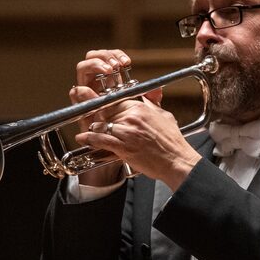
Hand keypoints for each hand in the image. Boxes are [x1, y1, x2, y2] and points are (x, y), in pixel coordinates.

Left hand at [69, 49, 162, 186]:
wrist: (176, 161)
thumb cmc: (172, 142)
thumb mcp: (164, 116)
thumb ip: (152, 105)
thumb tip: (147, 98)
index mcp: (140, 107)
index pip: (115, 100)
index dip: (102, 102)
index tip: (93, 100)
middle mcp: (132, 117)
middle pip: (104, 111)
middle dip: (94, 113)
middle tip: (83, 112)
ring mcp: (127, 131)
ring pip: (101, 124)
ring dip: (91, 127)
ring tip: (85, 128)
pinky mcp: (124, 146)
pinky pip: (101, 140)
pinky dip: (89, 139)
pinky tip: (82, 138)